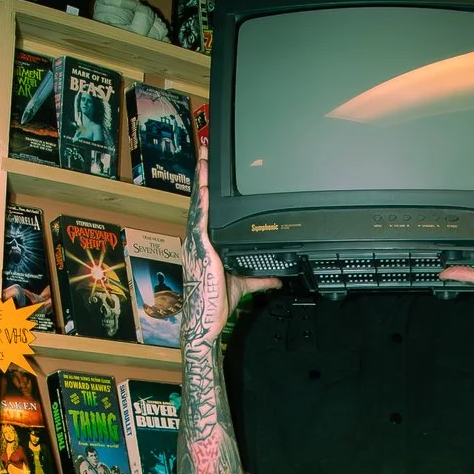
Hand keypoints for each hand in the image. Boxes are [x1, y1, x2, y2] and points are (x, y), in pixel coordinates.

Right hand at [188, 126, 278, 333]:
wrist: (206, 322)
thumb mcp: (243, 284)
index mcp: (206, 244)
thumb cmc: (216, 304)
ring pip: (199, 207)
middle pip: (200, 202)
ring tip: (204, 160)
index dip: (207, 189)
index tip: (210, 168)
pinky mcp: (201, 252)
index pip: (207, 210)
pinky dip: (204, 205)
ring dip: (202, 182)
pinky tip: (206, 189)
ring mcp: (198, 244)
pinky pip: (201, 224)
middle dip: (202, 176)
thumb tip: (276, 277)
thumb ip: (259, 278)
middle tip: (205, 151)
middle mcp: (198, 240)